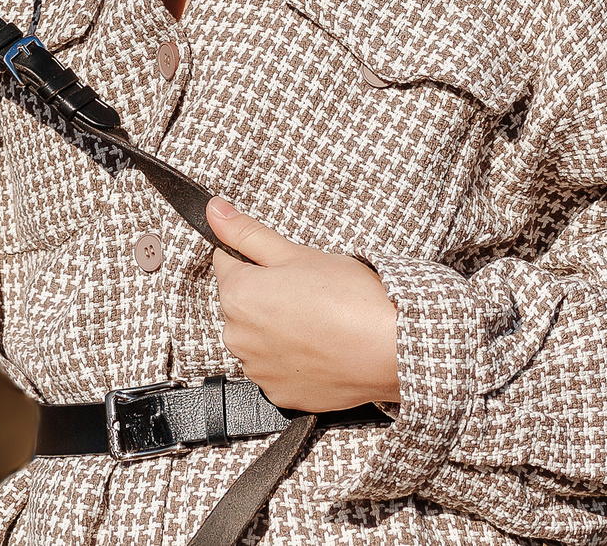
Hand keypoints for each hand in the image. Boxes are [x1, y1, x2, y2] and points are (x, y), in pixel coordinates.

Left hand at [207, 196, 400, 412]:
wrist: (392, 350)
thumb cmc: (350, 299)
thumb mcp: (296, 253)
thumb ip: (247, 233)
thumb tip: (214, 211)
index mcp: (237, 296)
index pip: (227, 264)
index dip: (256, 260)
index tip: (284, 268)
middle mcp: (238, 337)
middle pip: (241, 304)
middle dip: (265, 295)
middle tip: (307, 293)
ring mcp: (259, 370)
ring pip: (258, 338)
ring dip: (276, 329)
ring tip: (317, 321)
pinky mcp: (280, 395)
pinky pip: (276, 369)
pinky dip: (291, 360)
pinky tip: (319, 347)